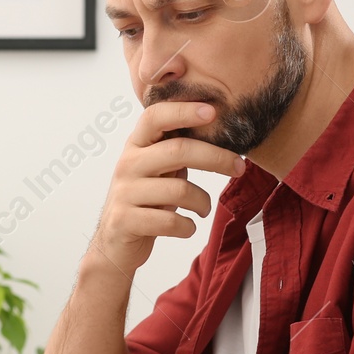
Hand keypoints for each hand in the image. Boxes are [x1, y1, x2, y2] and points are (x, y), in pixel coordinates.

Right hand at [87, 101, 244, 273]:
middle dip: (216, 157)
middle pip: (178, 150)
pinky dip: (188, 226)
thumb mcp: (158, 169)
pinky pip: (170, 222)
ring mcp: (124, 192)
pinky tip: (188, 227)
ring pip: (180, 190)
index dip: (184, 111)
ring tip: (204, 209)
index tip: (213, 111)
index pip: (155, 117)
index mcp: (136, 145)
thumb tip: (219, 128)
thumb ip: (177, 149)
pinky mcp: (125, 221)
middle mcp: (127, 164)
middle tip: (239, 167)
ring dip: (203, 202)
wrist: (114, 242)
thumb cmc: (146, 201)